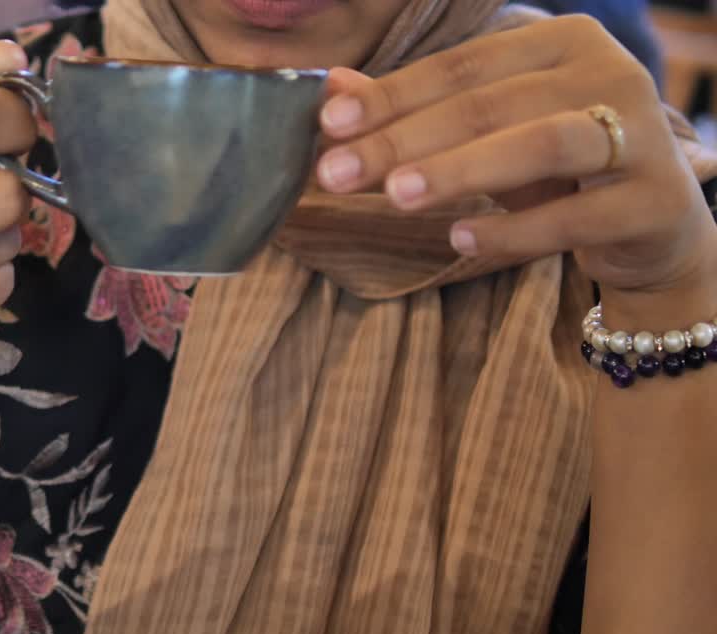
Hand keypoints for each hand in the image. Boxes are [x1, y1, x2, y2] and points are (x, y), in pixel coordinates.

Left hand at [315, 15, 716, 322]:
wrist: (652, 227)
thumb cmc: (555, 171)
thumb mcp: (485, 135)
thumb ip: (413, 110)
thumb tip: (330, 87)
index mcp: (563, 43)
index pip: (462, 67)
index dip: (391, 96)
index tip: (328, 127)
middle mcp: (610, 73)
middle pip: (490, 105)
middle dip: (405, 140)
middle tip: (337, 172)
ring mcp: (642, 136)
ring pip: (541, 145)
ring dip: (461, 170)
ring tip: (395, 196)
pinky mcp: (655, 202)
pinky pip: (576, 217)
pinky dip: (516, 231)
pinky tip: (461, 241)